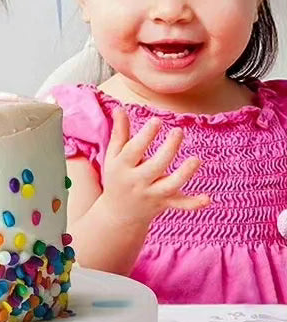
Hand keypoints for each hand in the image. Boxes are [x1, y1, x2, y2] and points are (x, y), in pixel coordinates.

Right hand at [100, 108, 210, 224]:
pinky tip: (207, 198)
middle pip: (155, 166)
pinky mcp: (164, 203)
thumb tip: (120, 107)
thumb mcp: (113, 156)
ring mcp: (152, 194)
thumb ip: (119, 132)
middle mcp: (137, 182)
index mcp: (123, 167)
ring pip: (170, 186)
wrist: (118, 213)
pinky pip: (180, 205)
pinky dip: (193, 204)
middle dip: (168, 149)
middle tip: (178, 131)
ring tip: (196, 159)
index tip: (157, 121)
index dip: (145, 136)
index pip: (134, 150)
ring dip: (184, 174)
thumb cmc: (117, 177)